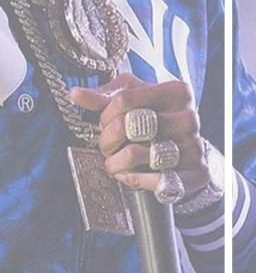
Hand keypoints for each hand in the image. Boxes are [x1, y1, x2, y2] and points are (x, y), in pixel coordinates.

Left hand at [70, 74, 210, 198]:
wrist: (188, 149)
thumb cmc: (155, 117)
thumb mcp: (133, 99)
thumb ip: (104, 96)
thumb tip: (75, 94)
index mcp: (176, 91)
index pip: (124, 98)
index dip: (105, 114)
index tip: (103, 122)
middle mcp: (189, 118)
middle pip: (129, 126)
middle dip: (107, 139)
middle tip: (104, 145)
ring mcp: (194, 147)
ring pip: (137, 153)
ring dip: (115, 162)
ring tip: (113, 162)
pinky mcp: (196, 174)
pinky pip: (156, 180)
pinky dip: (134, 179)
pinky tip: (128, 175)